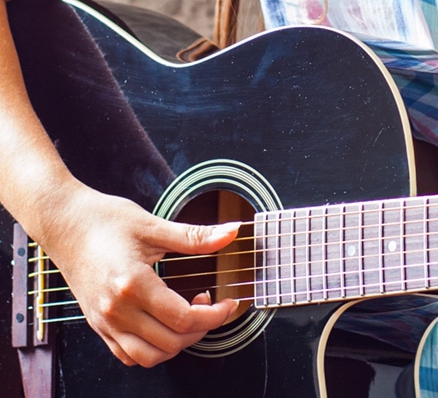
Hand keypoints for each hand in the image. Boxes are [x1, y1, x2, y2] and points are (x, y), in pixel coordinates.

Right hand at [41, 186, 241, 366]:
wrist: (63, 223)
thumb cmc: (103, 220)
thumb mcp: (153, 225)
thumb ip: (196, 236)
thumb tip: (232, 232)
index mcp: (132, 284)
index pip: (183, 319)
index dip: (214, 315)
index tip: (228, 303)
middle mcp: (116, 310)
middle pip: (170, 342)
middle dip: (202, 329)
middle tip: (212, 306)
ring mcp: (104, 321)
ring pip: (148, 357)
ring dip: (177, 344)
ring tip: (189, 317)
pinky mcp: (97, 324)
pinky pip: (127, 354)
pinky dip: (151, 350)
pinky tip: (164, 326)